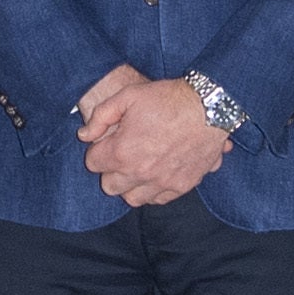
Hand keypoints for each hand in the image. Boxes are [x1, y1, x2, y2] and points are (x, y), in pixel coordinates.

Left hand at [82, 73, 230, 206]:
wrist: (210, 105)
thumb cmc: (168, 98)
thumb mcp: (128, 96)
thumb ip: (100, 116)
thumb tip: (83, 135)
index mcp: (122, 151)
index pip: (93, 163)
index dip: (98, 150)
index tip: (108, 141)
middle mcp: (140, 172)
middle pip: (109, 186)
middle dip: (111, 171)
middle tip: (123, 154)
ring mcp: (162, 182)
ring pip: (133, 198)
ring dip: (131, 185)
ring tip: (139, 167)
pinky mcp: (182, 185)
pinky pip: (159, 199)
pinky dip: (154, 190)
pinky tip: (157, 173)